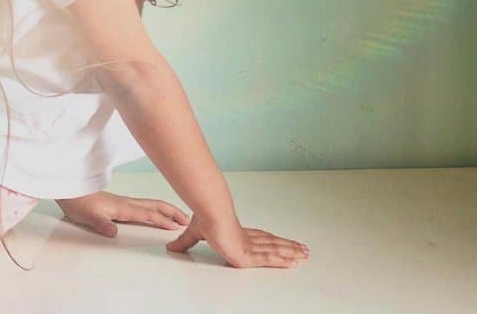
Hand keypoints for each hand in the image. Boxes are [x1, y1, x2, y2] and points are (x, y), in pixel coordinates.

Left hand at [56, 191, 189, 236]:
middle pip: (155, 206)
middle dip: (172, 212)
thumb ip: (101, 225)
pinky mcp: (121, 204)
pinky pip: (144, 205)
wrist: (70, 192)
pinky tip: (157, 213)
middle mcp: (126, 203)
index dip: (162, 221)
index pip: (147, 215)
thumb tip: (113, 233)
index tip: (177, 227)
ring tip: (178, 217)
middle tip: (187, 220)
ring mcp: (125, 202)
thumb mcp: (88, 217)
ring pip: (151, 204)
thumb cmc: (79, 204)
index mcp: (122, 207)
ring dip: (166, 209)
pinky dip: (156, 209)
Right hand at [166, 213, 310, 267]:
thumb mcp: (194, 234)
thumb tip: (170, 246)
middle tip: (304, 249)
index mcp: (237, 234)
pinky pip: (268, 259)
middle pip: (272, 243)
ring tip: (306, 254)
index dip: (272, 241)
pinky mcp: (247, 255)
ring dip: (291, 252)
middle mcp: (247, 239)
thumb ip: (185, 242)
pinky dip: (281, 260)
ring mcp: (249, 246)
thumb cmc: (204, 219)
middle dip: (288, 247)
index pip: (259, 239)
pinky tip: (293, 262)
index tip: (283, 243)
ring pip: (275, 250)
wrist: (208, 213)